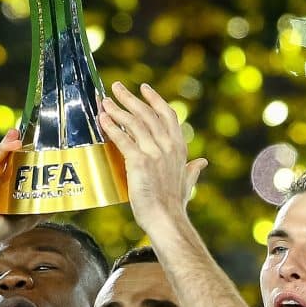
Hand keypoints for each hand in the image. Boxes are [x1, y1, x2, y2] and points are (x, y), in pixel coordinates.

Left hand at [98, 82, 205, 231]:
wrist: (167, 218)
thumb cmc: (175, 204)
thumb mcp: (187, 182)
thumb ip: (193, 169)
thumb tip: (202, 162)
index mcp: (179, 148)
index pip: (167, 115)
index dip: (155, 99)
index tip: (144, 89)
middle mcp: (168, 146)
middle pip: (147, 114)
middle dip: (130, 98)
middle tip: (117, 87)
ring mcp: (154, 152)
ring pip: (134, 123)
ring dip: (118, 109)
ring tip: (105, 101)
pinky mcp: (139, 161)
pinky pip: (123, 139)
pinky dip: (112, 127)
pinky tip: (102, 120)